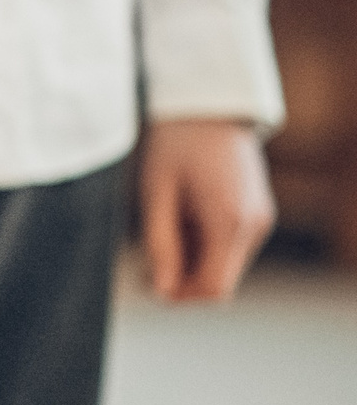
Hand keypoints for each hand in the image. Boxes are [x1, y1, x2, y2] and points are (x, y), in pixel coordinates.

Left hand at [139, 118, 274, 301]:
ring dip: (193, 263)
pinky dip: (205, 246)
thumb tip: (162, 290)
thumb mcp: (156, 193)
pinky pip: (230, 246)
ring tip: (160, 235)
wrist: (210, 108)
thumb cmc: (176, 145)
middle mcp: (253, 225)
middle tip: (144, 267)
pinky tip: (180, 224)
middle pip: (221, 280)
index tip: (149, 287)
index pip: (213, 287)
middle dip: (184, 281)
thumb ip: (160, 243)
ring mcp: (259, 219)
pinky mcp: (257, 212)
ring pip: (226, 264)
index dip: (181, 297)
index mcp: (230, 222)